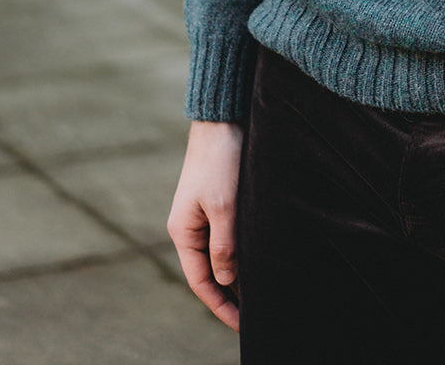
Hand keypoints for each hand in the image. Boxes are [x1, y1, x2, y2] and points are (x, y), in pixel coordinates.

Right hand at [167, 120, 244, 331]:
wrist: (222, 119)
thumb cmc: (221, 160)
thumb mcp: (225, 206)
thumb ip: (224, 245)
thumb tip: (227, 279)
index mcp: (183, 232)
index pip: (201, 282)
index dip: (221, 305)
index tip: (243, 324)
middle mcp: (190, 227)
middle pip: (209, 272)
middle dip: (229, 295)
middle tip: (255, 315)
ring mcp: (202, 214)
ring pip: (220, 254)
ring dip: (236, 273)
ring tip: (260, 294)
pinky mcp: (217, 201)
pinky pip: (226, 236)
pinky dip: (240, 252)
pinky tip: (257, 259)